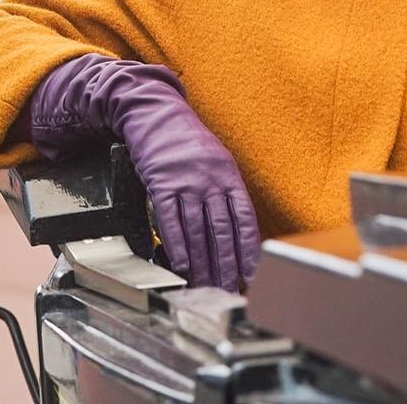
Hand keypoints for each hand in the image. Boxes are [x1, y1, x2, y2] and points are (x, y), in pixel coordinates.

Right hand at [28, 54, 260, 289]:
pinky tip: (182, 264)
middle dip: (225, 265)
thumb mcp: (217, 161)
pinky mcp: (160, 184)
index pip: (244, 220)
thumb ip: (226, 194)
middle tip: (227, 289)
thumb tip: (237, 233)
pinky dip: (177, 245)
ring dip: (202, 263)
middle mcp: (210, 180)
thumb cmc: (189, 143)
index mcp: (229, 176)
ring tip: (205, 285)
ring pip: (196, 230)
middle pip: (221, 231)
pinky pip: (170, 220)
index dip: (248, 250)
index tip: (250, 274)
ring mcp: (185, 182)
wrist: (156, 116)